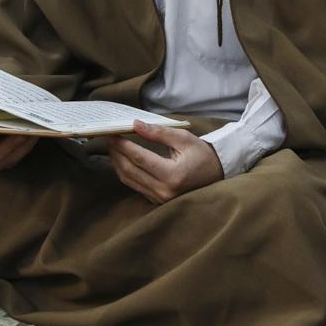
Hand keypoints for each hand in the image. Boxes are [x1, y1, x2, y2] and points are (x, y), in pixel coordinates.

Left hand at [108, 120, 222, 203]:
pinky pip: (136, 186)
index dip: (123, 145)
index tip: (112, 134)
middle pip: (130, 170)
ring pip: (129, 180)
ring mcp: (160, 199)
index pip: (139, 158)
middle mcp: (165, 191)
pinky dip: (126, 172)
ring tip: (112, 148)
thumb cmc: (201, 154)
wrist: (217, 174)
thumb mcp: (183, 139)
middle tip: (108, 139)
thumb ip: (158, 133)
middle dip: (116, 154)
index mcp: (173, 175)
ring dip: (117, 163)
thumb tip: (135, 125)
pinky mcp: (158, 201)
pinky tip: (121, 160)